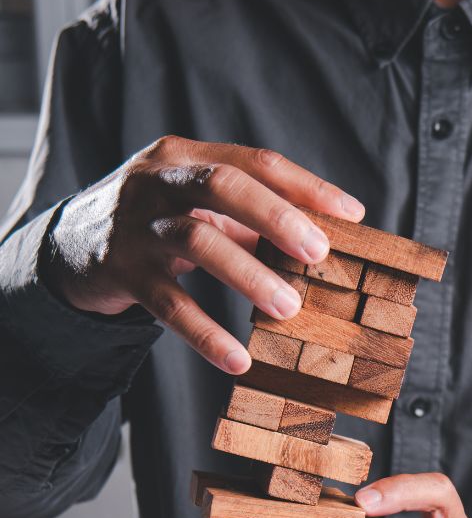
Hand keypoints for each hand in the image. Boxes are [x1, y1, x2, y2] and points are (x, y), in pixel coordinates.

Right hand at [47, 135, 363, 372]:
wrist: (73, 247)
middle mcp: (158, 180)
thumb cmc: (161, 223)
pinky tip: (238, 360)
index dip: (307, 187)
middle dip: (277, 219)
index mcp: (188, 157)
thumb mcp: (201, 206)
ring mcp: (135, 224)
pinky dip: (205, 333)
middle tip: (320, 254)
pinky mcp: (120, 270)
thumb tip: (330, 241)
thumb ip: (253, 217)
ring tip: (290, 309)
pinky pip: (168, 304)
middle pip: (224, 187)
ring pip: (197, 241)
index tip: (352, 215)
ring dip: (249, 276)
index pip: (256, 162)